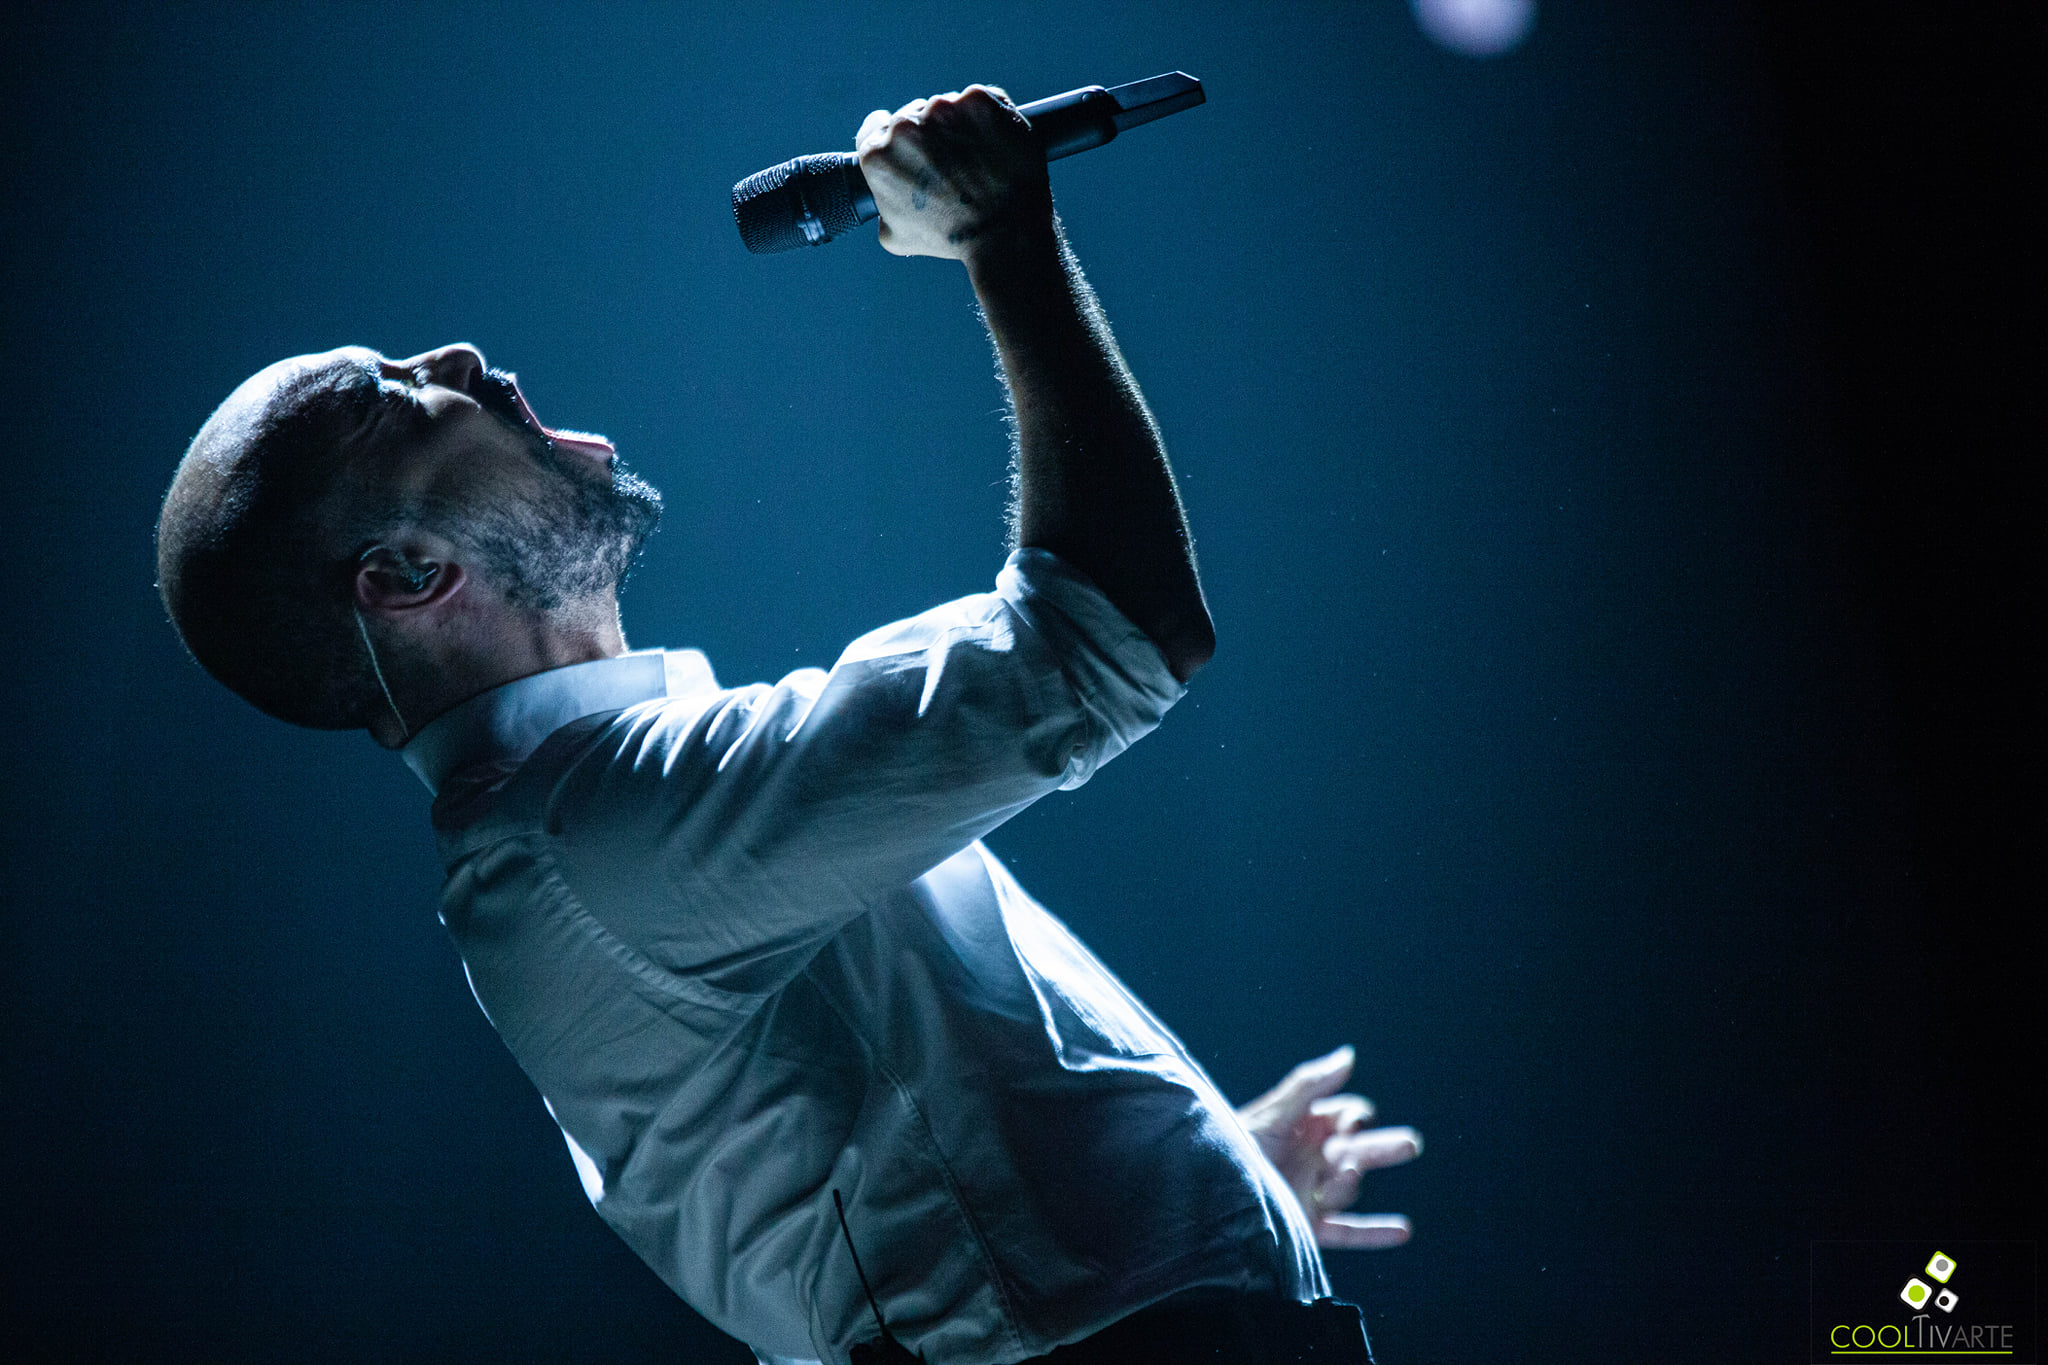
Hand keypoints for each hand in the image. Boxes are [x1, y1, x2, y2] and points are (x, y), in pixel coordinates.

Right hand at [855, 85, 1052, 261]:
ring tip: (977, 158)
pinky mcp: (979, 100)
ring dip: (957, 125)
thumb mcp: (898, 236)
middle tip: (951, 162)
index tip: (906, 139)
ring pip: (946, 108)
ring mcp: (943, 109)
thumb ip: (883, 207)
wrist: (1006, 231)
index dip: (890, 133)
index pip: (874, 127)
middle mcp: (905, 126)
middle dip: (929, 134)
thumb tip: (885, 199)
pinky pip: (978, 101)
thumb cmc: (953, 238)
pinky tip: (994, 145)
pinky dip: (986, 118)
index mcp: (878, 155)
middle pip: (912, 115)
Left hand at [1236, 1045, 1421, 1249]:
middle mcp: (1312, 1157)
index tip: (1351, 1124)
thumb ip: (1310, 1085)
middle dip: (1384, 1147)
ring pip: (1348, 1187)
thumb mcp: (1273, 1112)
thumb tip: (1349, 1055)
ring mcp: (1312, 1191)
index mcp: (1305, 1125)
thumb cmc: (1232, 1143)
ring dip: (1349, 1183)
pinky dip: (1375, 1233)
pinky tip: (1404, 1230)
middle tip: (1410, 1144)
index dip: (1355, 1118)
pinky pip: (1348, 1232)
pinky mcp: (1307, 1224)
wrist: (1203, 1190)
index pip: (1347, 1116)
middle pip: (1360, 1150)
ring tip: (1344, 1176)